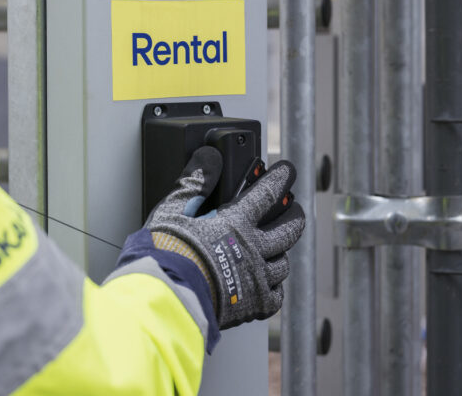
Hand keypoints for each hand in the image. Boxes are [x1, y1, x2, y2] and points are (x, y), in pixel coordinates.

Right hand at [146, 146, 304, 328]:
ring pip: (284, 263)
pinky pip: (275, 295)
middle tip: (295, 208)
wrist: (167, 297)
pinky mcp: (253, 306)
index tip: (287, 171)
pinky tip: (267, 284)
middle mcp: (253, 249)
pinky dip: (274, 287)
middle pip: (289, 229)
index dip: (280, 179)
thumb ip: (194, 183)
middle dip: (295, 215)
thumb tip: (209, 157)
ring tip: (278, 247)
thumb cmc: (166, 255)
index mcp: (235, 223)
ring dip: (282, 252)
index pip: (267, 194)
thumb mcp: (172, 211)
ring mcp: (257, 279)